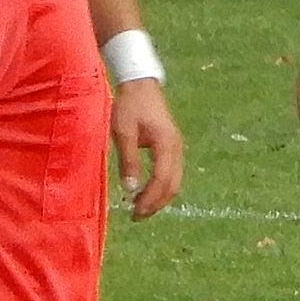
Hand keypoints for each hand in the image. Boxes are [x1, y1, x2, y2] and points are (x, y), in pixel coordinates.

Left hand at [112, 78, 184, 219]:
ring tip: (140, 207)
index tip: (134, 212)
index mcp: (166, 145)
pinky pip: (171, 173)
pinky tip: (147, 191)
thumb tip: (130, 189)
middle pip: (172, 185)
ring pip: (174, 181)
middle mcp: (176, 149)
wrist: (140, 84)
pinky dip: (161, 187)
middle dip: (156, 203)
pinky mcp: (171, 147)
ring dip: (159, 197)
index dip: (149, 199)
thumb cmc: (129, 106)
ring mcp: (176, 148)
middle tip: (136, 216)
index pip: (162, 181)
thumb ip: (128, 161)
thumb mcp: (123, 133)